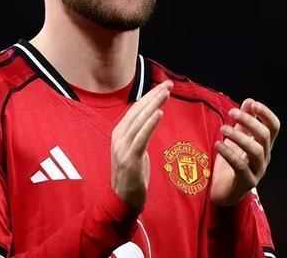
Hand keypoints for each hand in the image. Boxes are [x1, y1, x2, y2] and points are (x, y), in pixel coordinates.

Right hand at [111, 80, 172, 210]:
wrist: (123, 200)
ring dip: (153, 105)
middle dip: (154, 96)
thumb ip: (139, 136)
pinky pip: (141, 138)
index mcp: (119, 133)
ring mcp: (122, 148)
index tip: (163, 87)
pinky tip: (158, 113)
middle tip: (168, 85)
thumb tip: (149, 121)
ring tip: (166, 94)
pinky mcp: (129, 159)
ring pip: (139, 121)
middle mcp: (118, 137)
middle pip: (137, 111)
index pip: (135, 110)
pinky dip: (149, 124)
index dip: (149, 97)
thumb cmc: (132, 176)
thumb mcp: (135, 151)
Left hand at [210, 98, 280, 205]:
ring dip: (239, 137)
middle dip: (249, 121)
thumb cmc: (230, 162)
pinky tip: (218, 144)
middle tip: (231, 112)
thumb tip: (249, 101)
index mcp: (264, 145)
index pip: (274, 127)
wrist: (222, 191)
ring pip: (255, 151)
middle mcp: (264, 157)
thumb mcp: (237, 139)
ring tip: (223, 129)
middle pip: (265, 136)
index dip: (266, 114)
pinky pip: (241, 167)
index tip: (252, 104)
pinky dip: (229, 154)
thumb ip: (243, 122)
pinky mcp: (246, 182)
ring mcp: (257, 171)